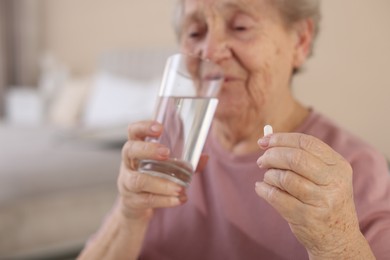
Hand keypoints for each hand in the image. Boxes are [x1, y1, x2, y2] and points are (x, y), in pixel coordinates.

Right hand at [118, 121, 186, 220]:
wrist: (136, 207)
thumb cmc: (151, 178)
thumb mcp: (164, 167)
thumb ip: (183, 162)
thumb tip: (204, 157)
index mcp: (137, 149)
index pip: (133, 131)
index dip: (143, 127)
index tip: (159, 127)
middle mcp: (128, 163)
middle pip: (130, 150)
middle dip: (148, 150)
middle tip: (166, 153)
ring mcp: (127, 182)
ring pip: (138, 180)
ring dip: (161, 183)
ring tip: (180, 187)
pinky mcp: (132, 201)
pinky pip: (146, 200)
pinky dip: (165, 200)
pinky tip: (179, 199)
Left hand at [255, 133, 361, 257]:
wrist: (338, 238)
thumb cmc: (324, 200)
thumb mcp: (325, 176)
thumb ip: (301, 157)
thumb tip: (267, 141)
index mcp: (338, 166)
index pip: (307, 143)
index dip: (281, 139)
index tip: (264, 141)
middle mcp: (333, 182)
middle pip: (295, 158)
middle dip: (272, 156)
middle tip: (262, 161)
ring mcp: (321, 201)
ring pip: (285, 178)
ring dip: (269, 176)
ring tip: (268, 178)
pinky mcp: (307, 217)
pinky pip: (277, 197)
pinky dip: (264, 190)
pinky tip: (261, 189)